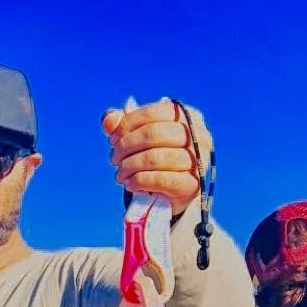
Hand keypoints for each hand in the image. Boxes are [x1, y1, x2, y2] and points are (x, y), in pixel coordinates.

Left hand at [102, 100, 211, 216]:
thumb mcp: (141, 139)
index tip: (112, 139)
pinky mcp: (191, 184)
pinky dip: (138, 181)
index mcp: (187, 116)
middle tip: (114, 158)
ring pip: (154, 157)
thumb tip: (108, 119)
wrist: (174, 193)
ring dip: (128, 166)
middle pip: (152, 133)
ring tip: (120, 173)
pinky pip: (159, 179)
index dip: (126, 124)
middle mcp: (198, 135)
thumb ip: (123, 126)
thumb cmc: (157, 159)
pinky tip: (130, 184)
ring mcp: (197, 160)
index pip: (152, 112)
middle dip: (125, 146)